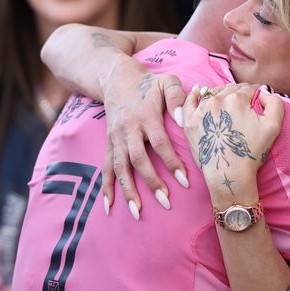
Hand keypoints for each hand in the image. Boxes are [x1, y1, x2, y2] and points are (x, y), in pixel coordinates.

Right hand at [99, 57, 188, 216]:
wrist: (115, 78)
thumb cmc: (148, 83)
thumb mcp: (167, 82)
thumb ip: (177, 97)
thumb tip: (183, 120)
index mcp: (145, 116)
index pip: (160, 143)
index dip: (171, 162)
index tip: (184, 181)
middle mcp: (128, 129)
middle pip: (138, 159)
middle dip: (151, 182)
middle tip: (166, 202)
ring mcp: (116, 138)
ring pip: (120, 167)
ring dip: (128, 191)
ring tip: (137, 212)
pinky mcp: (108, 143)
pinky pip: (105, 167)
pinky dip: (106, 187)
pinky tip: (109, 206)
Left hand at [182, 83, 282, 203]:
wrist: (229, 173)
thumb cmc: (252, 152)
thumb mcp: (274, 126)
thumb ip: (275, 103)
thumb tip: (264, 92)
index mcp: (237, 99)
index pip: (248, 88)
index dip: (256, 92)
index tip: (257, 98)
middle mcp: (217, 101)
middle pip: (231, 89)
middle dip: (240, 93)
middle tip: (245, 103)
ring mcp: (201, 111)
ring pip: (213, 93)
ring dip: (221, 95)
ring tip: (227, 103)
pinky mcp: (190, 122)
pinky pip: (189, 101)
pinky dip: (195, 94)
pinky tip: (199, 90)